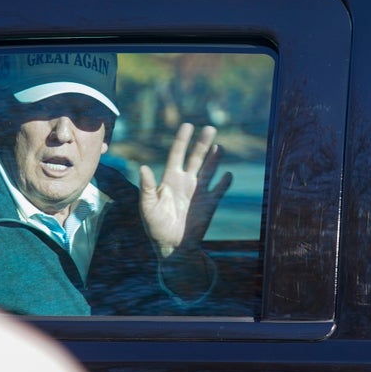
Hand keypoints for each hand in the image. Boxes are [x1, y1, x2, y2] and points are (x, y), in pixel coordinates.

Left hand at [139, 123, 231, 258]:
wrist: (172, 246)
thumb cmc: (156, 227)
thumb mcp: (147, 207)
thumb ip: (146, 187)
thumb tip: (143, 167)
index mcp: (170, 180)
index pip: (176, 154)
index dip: (182, 140)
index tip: (188, 125)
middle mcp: (186, 182)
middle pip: (196, 157)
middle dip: (202, 143)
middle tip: (210, 128)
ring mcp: (199, 192)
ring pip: (209, 170)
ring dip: (215, 158)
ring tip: (220, 146)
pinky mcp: (209, 204)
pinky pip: (219, 190)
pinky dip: (224, 182)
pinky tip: (227, 174)